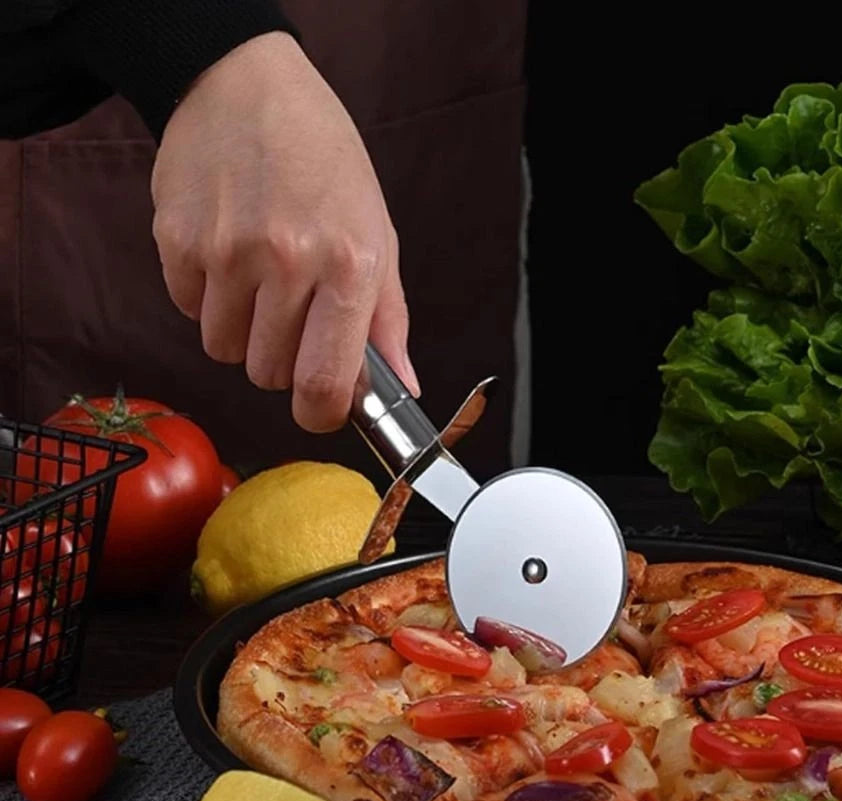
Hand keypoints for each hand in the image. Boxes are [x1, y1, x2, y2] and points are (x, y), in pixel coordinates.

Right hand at [150, 31, 418, 432]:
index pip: (324, 382)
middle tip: (291, 317)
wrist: (246, 84)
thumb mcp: (377, 233)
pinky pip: (189, 311)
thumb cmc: (323, 161)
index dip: (320, 412)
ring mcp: (227, 251)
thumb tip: (402, 387)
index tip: (319, 409)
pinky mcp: (177, 241)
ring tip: (258, 280)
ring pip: (224, 350)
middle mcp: (288, 261)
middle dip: (281, 361)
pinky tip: (226, 254)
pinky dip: (207, 298)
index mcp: (349, 264)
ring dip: (241, 331)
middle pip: (269, 374)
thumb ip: (387, 320)